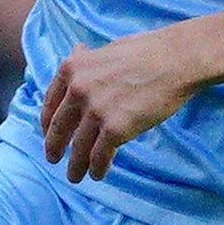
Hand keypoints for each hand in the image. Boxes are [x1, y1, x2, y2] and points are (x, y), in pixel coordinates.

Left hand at [41, 28, 207, 180]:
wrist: (176, 60)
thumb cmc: (147, 51)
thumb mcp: (108, 48)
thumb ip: (88, 57)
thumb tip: (76, 51)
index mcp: (72, 68)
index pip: (51, 102)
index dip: (47, 122)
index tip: (48, 133)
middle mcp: (78, 89)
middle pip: (59, 127)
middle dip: (54, 147)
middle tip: (53, 159)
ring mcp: (95, 110)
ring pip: (78, 147)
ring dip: (75, 165)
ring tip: (75, 176)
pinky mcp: (115, 129)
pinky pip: (99, 156)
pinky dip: (97, 168)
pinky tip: (97, 174)